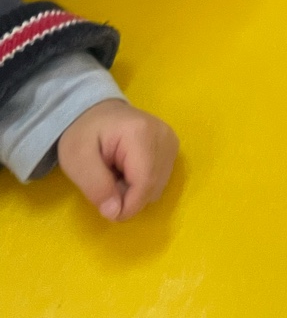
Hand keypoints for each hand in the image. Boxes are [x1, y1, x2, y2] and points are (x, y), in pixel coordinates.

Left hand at [57, 99, 177, 220]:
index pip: (145, 182)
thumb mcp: (77, 160)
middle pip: (154, 186)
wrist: (96, 112)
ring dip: (136, 191)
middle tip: (107, 184)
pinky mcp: (171, 145)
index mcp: (140, 133)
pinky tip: (129, 171)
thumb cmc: (83, 134)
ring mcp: (170, 139)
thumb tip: (116, 213)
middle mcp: (163, 135)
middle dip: (129, 197)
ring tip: (117, 174)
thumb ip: (96, 187)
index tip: (106, 210)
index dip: (128, 206)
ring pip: (159, 185)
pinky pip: (161, 179)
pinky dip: (144, 184)